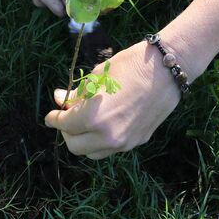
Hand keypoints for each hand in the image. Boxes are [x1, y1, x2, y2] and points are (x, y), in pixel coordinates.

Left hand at [44, 39, 180, 158]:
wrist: (167, 69)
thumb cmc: (130, 65)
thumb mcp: (98, 76)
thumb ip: (77, 94)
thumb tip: (60, 100)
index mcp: (94, 117)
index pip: (64, 125)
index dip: (54, 118)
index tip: (51, 114)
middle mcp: (108, 136)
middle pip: (75, 146)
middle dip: (67, 132)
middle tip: (67, 117)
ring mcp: (124, 143)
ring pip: (92, 153)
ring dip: (84, 140)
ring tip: (85, 122)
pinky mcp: (137, 142)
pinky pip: (111, 148)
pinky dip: (101, 140)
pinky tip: (104, 123)